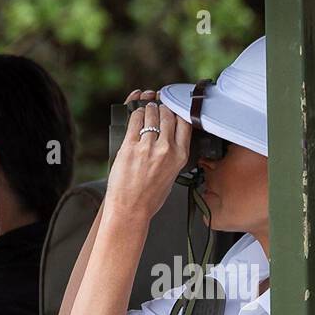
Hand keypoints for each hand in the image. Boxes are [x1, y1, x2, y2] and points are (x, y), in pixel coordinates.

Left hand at [103, 90, 190, 224]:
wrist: (131, 209)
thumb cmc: (150, 197)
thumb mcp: (172, 174)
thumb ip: (173, 153)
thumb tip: (170, 134)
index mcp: (180, 156)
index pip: (185, 123)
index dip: (178, 111)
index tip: (174, 108)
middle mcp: (166, 149)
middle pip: (168, 115)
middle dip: (163, 108)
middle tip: (159, 106)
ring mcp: (148, 147)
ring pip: (152, 113)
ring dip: (149, 108)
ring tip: (147, 109)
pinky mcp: (130, 146)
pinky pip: (135, 120)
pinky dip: (136, 113)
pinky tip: (136, 114)